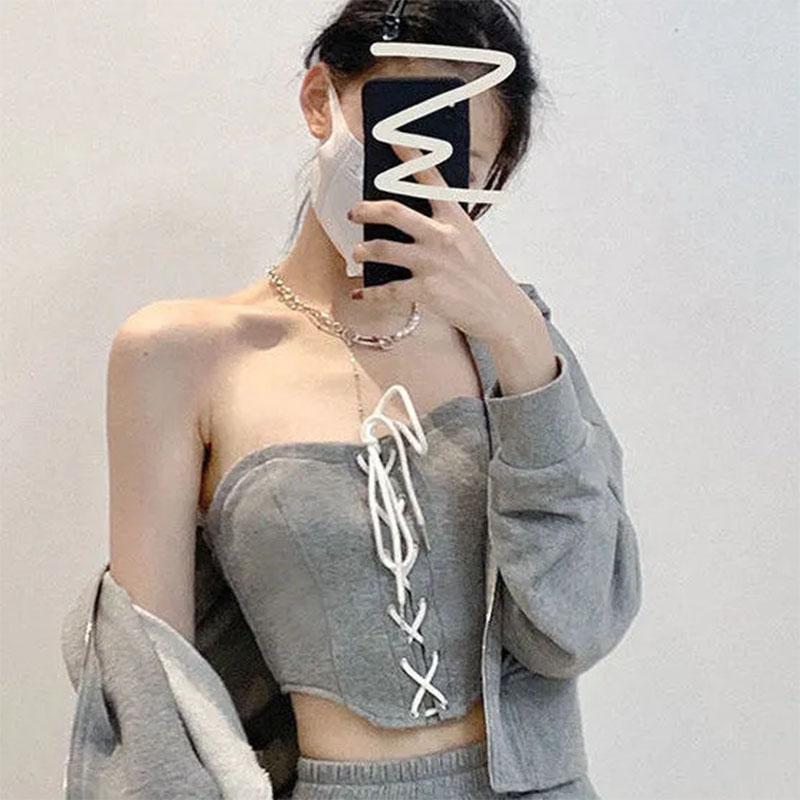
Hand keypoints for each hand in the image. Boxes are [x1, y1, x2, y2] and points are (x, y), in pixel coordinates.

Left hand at [347, 145, 541, 345]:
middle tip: (353, 212)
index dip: (408, 156)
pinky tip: (361, 294)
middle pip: (393, 211)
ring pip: (383, 249)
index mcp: (454, 218)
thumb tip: (412, 213)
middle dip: (366, 209)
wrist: (499, 310)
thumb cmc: (481, 274)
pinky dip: (369, 293)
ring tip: (357, 252)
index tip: (389, 136)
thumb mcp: (469, 239)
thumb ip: (444, 224)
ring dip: (362, 250)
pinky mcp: (426, 291)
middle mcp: (442, 236)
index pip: (429, 179)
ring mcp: (433, 264)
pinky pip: (387, 290)